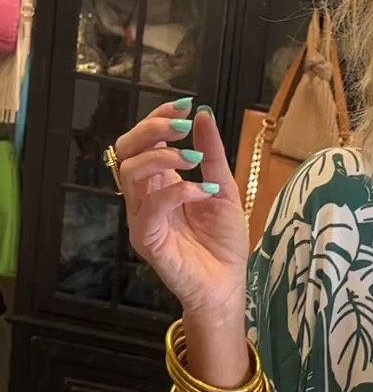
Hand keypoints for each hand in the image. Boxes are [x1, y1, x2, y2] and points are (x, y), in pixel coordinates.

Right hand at [114, 102, 248, 323]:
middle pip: (126, 149)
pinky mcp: (147, 240)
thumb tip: (203, 114)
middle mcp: (145, 197)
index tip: (186, 104)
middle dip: (152, 129)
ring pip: (130, 172)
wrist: (226, 287)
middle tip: (182, 125)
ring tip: (194, 158)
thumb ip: (212, 155)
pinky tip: (204, 191)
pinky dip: (178, 191)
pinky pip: (151, 207)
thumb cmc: (223, 245)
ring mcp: (142, 218)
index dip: (159, 116)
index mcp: (159, 182)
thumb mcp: (224, 190)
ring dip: (163, 156)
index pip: (144, 140)